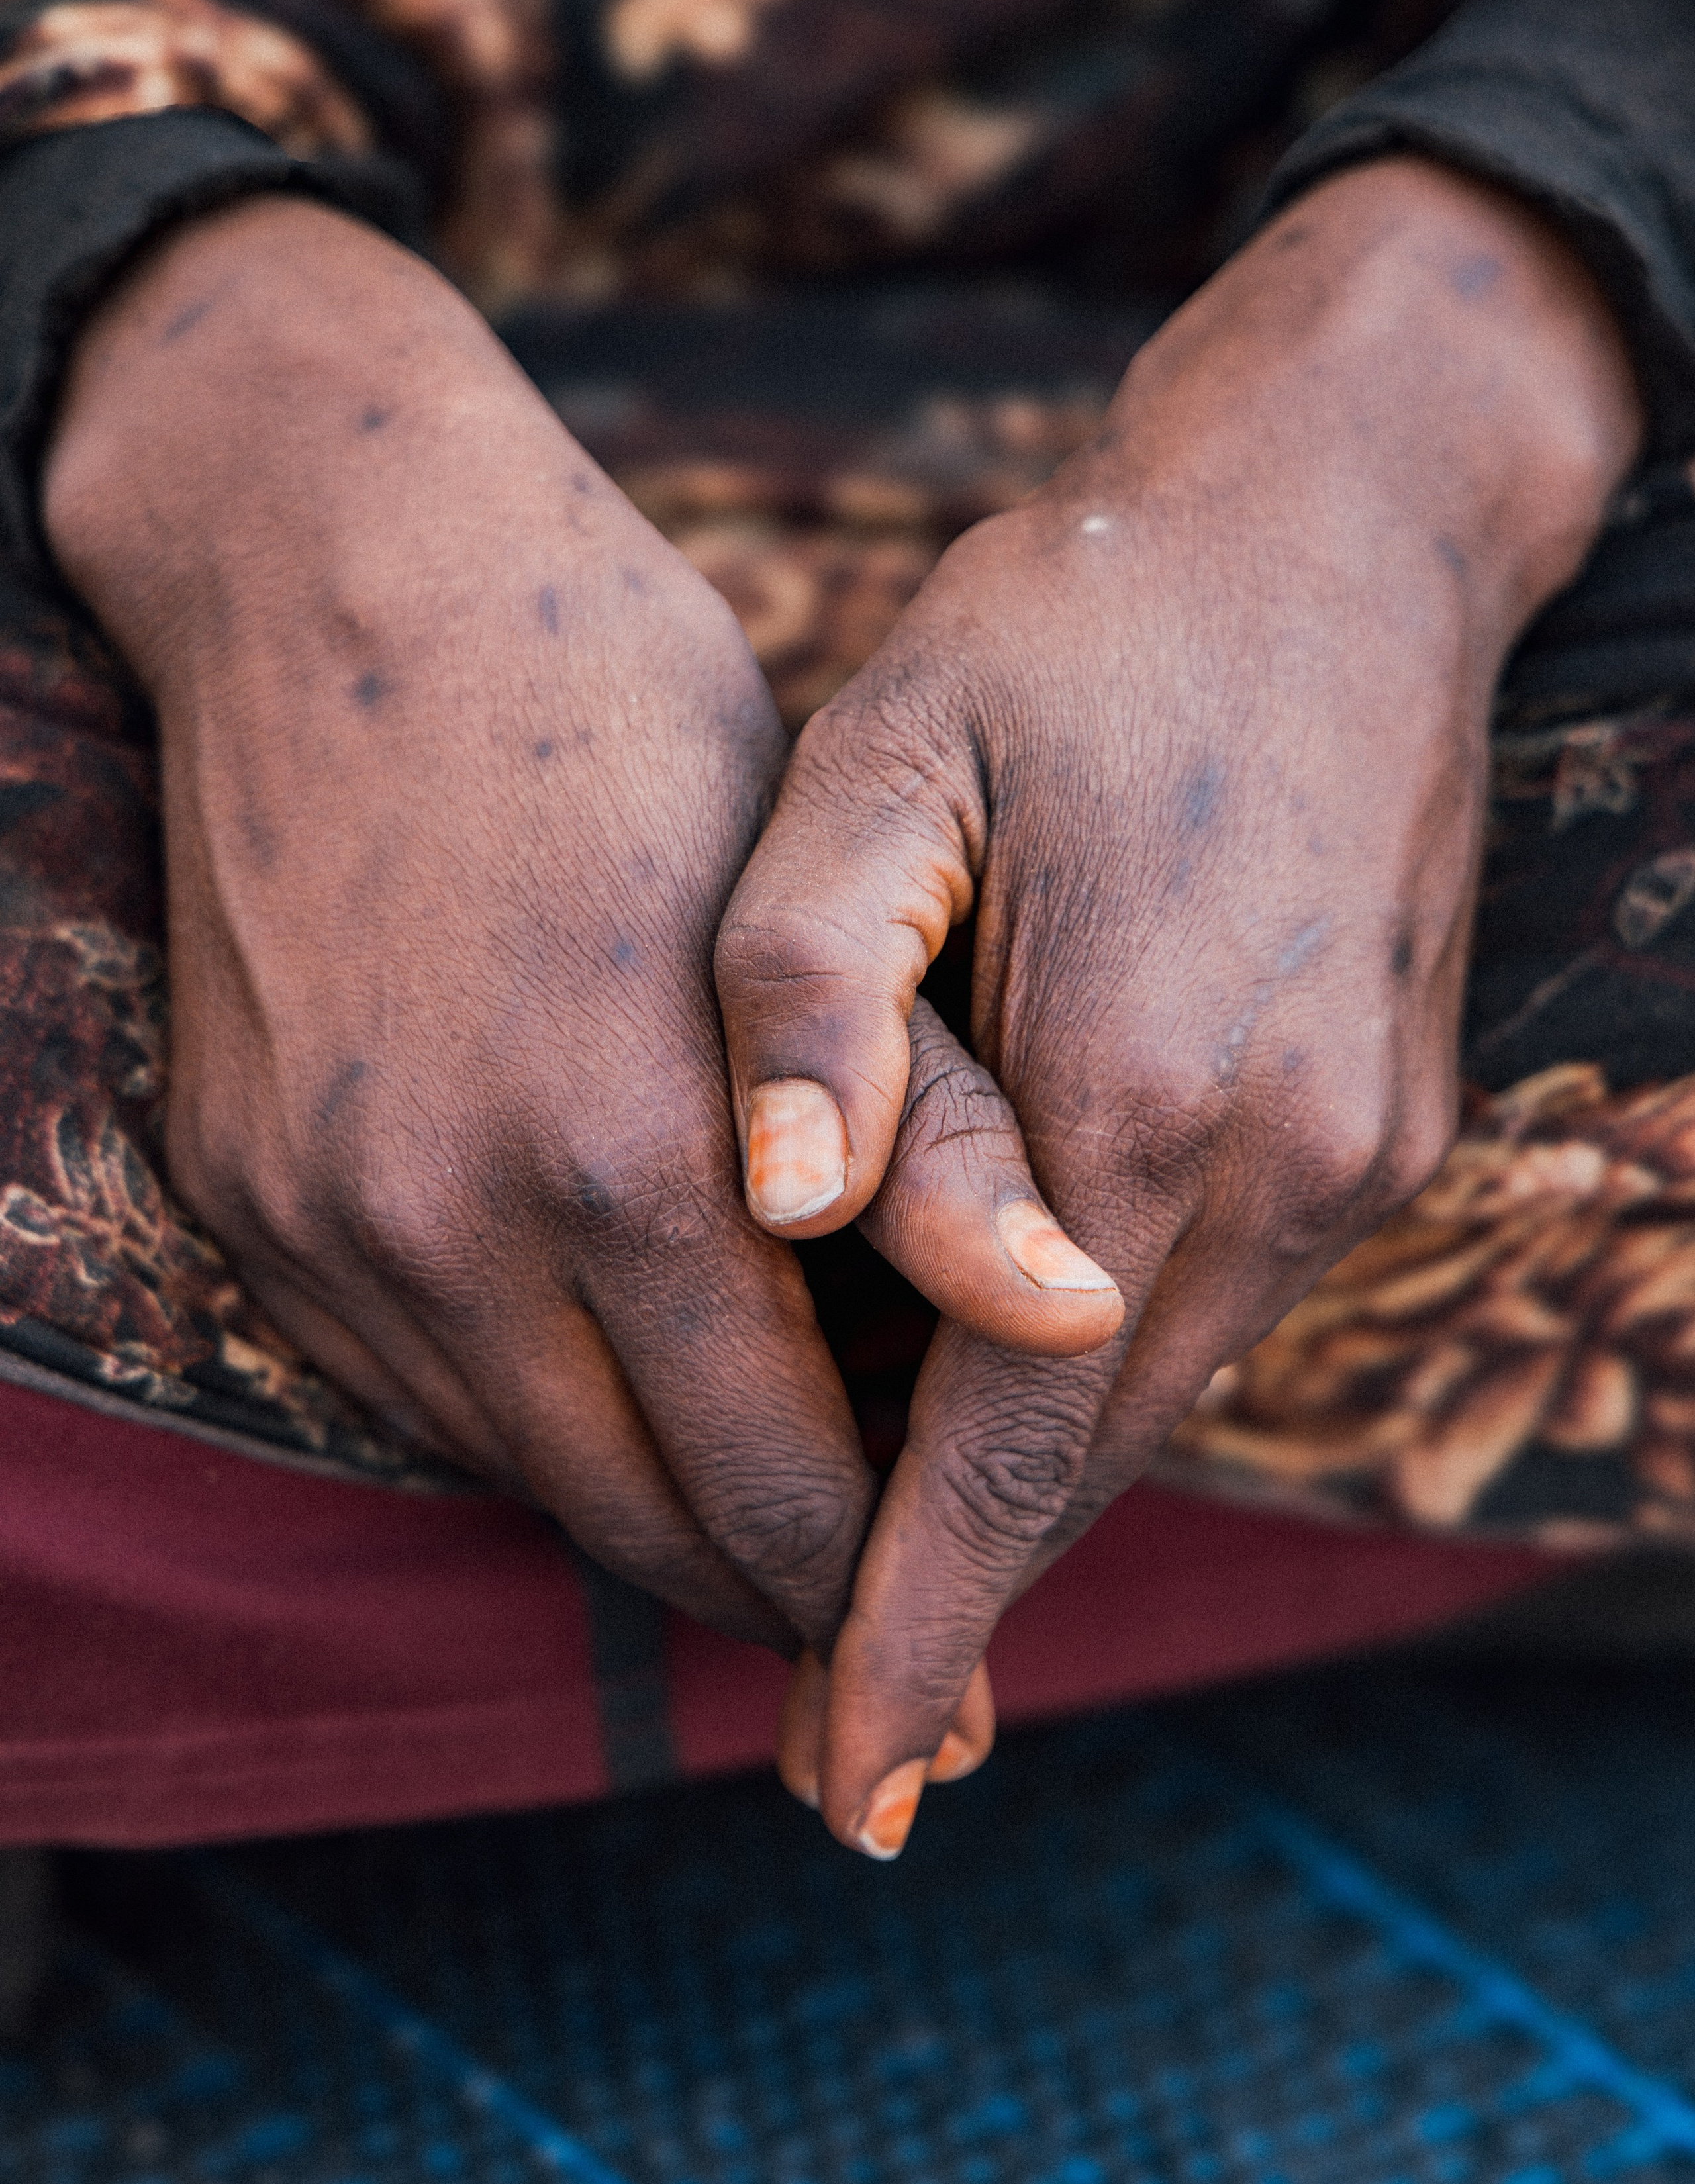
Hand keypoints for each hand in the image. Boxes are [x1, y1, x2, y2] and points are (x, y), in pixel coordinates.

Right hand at [44, 195, 877, 1648]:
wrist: (346, 580)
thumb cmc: (633, 727)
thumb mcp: (814, 914)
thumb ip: (925, 1152)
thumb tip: (1054, 1338)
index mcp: (637, 1156)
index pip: (777, 1482)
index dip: (872, 1569)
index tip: (934, 1596)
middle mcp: (457, 1223)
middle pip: (643, 1524)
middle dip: (768, 1582)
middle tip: (860, 1603)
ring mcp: (327, 1220)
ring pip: (520, 1476)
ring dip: (644, 1505)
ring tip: (750, 1498)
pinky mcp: (247, 1196)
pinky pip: (407, 1389)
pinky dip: (523, 1414)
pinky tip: (609, 1375)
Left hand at [718, 159, 1642, 1846]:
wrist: (1341, 530)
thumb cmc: (1069, 630)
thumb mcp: (887, 752)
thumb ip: (808, 989)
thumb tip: (768, 1210)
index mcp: (1132, 1088)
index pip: (1002, 1444)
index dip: (910, 1620)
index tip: (844, 1780)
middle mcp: (1276, 1158)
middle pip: (1089, 1458)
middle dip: (963, 1605)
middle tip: (844, 1747)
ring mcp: (1354, 1150)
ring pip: (1159, 1400)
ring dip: (1037, 1501)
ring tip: (902, 1607)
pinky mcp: (1385, 1123)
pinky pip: (1215, 1311)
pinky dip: (1104, 1383)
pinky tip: (1011, 1397)